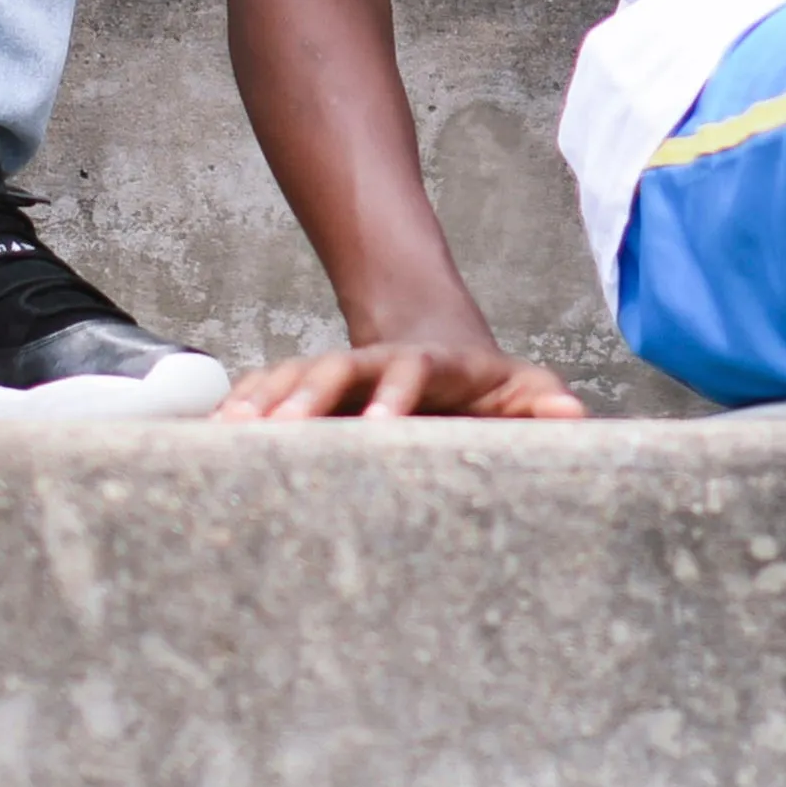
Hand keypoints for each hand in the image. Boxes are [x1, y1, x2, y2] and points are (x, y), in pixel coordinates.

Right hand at [217, 337, 584, 421]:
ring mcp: (336, 373)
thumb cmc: (481, 387)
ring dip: (264, 402)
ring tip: (231, 433)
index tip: (382, 425)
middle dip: (309, 397)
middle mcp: (373, 364)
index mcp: (426, 367)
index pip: (409, 372)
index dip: (394, 395)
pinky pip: (266, 392)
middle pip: (336, 369)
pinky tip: (209, 439)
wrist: (435, 347)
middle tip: (282, 432)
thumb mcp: (519, 389)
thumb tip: (575, 414)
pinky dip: (239, 409)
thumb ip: (543, 402)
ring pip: (293, 377)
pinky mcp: (306, 391)